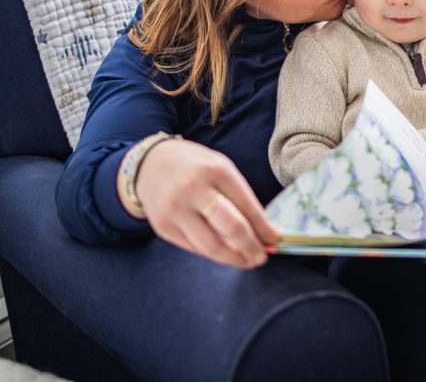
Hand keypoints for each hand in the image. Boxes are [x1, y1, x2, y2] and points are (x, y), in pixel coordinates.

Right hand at [120, 138, 279, 268]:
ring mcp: (175, 210)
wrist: (150, 164)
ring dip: (234, 259)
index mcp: (215, 171)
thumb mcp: (221, 169)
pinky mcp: (163, 227)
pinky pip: (194, 248)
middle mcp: (194, 190)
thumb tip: (263, 232)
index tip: (275, 239)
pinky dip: (213, 254)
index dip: (264, 228)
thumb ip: (240, 197)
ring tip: (247, 261)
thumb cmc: (195, 167)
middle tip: (263, 257)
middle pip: (232, 228)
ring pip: (211, 247)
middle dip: (252, 247)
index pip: (247, 207)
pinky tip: (224, 253)